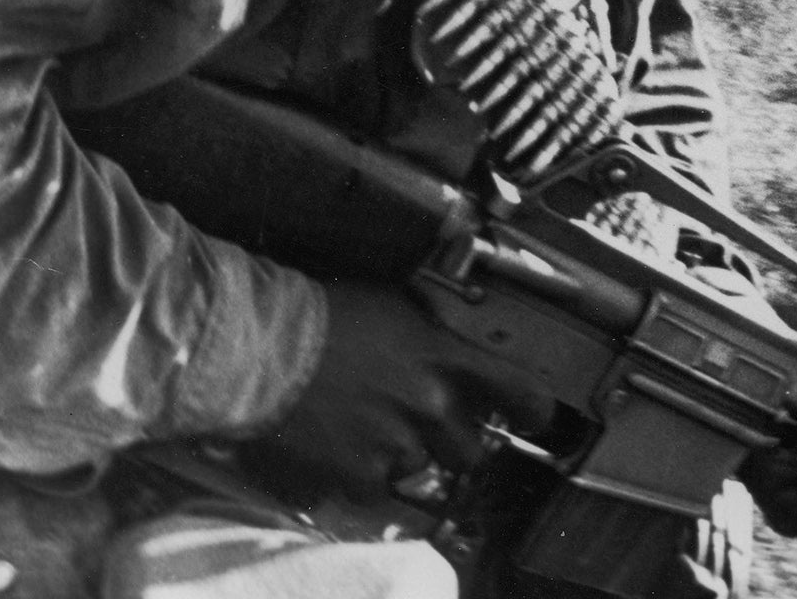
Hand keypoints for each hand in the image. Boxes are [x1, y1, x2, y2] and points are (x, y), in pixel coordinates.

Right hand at [243, 278, 552, 503]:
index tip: (537, 417)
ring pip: (422, 468)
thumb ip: (433, 333)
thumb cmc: (320, 316)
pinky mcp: (359, 475)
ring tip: (369, 429)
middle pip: (470, 447)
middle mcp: (429, 403)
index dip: (534, 408)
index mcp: (443, 357)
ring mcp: (396, 443)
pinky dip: (364, 476)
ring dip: (404, 455)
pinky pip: (378, 489)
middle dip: (453, 440)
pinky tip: (343, 448)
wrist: (259, 350)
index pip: (516, 388)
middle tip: (424, 426)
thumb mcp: (394, 307)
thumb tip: (453, 341)